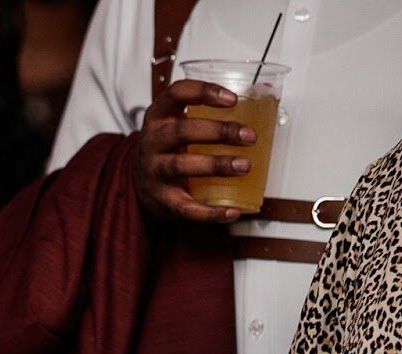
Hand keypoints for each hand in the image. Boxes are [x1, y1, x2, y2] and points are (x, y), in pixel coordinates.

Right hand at [133, 79, 258, 223]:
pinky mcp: (161, 200)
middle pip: (183, 131)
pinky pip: (186, 207)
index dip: (203, 92)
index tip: (232, 99)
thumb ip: (207, 113)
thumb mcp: (176, 125)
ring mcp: (154, 171)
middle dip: (219, 132)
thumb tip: (262, 95)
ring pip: (182, 166)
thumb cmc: (167, 150)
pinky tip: (232, 211)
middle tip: (249, 136)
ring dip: (216, 165)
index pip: (177, 94)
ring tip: (244, 166)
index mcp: (159, 117)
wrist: (139, 185)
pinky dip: (210, 212)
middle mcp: (152, 142)